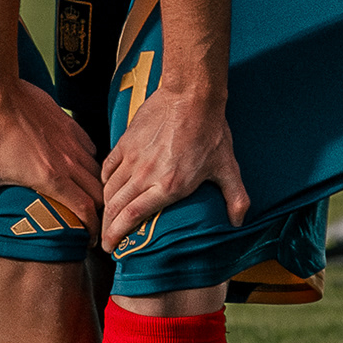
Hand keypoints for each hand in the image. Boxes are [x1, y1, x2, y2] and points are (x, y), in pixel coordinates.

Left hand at [0, 76, 102, 247]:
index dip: (91, 229)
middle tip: (90, 221)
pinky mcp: (68, 123)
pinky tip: (78, 164)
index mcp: (52, 178)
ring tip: (86, 196)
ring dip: (96, 185)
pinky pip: (90, 146)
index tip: (89, 240)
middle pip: (98, 192)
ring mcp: (71, 140)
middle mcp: (68, 161)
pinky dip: (90, 160)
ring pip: (97, 169)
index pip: (85, 210)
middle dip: (99, 210)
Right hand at [100, 79, 244, 246]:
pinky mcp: (126, 142)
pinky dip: (104, 181)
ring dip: (104, 207)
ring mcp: (133, 157)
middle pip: (115, 207)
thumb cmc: (211, 132)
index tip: (110, 247)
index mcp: (168, 186)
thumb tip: (238, 222)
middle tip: (104, 240)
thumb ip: (235, 198)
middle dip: (106, 228)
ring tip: (105, 218)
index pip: (132, 217)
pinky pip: (108, 167)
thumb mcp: (227, 168)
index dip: (117, 235)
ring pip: (109, 189)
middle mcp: (145, 175)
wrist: (192, 95)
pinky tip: (108, 187)